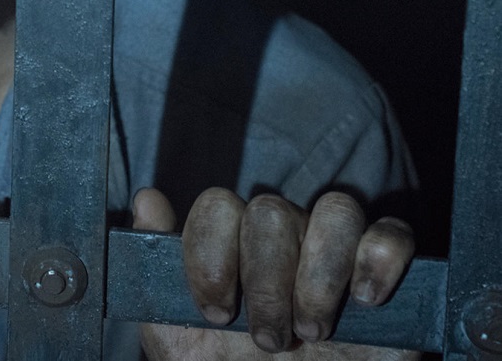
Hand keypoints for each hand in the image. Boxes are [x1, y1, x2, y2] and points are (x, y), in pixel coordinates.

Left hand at [132, 186, 416, 359]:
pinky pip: (392, 234)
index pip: (217, 206)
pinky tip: (367, 302)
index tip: (216, 313)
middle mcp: (283, 239)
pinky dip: (379, 260)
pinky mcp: (387, 276)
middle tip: (268, 340)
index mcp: (232, 245)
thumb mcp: (178, 339)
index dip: (212, 256)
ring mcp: (335, 252)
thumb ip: (155, 272)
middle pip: (272, 210)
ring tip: (313, 334)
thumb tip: (147, 198)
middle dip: (266, 282)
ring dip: (320, 276)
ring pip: (336, 210)